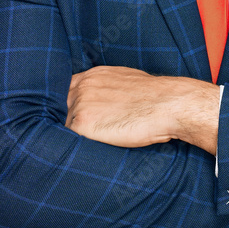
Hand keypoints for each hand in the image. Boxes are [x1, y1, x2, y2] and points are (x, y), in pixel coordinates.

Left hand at [66, 66, 219, 152]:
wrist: (168, 104)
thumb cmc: (157, 97)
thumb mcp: (128, 82)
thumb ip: (108, 89)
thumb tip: (106, 105)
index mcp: (92, 76)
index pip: (67, 92)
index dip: (69, 108)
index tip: (76, 121)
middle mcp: (81, 86)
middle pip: (60, 109)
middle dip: (68, 123)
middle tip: (80, 138)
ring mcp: (80, 104)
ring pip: (63, 127)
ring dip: (73, 138)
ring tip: (89, 147)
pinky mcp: (83, 124)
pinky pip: (70, 141)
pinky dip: (77, 148)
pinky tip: (91, 151)